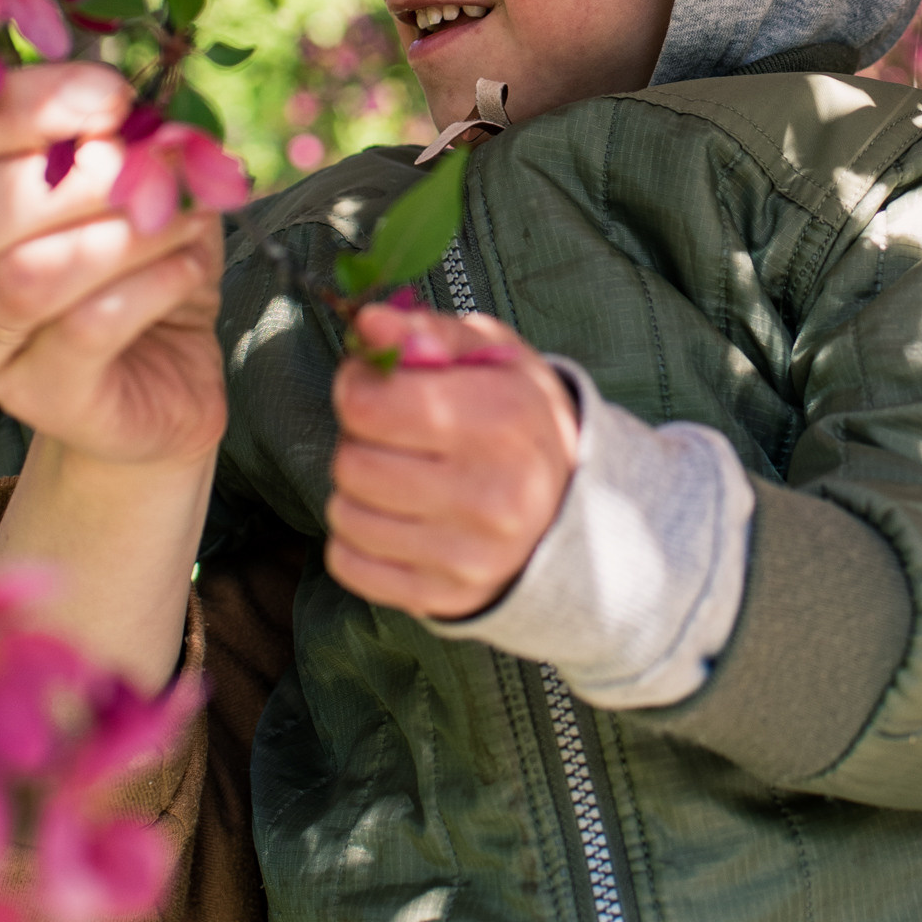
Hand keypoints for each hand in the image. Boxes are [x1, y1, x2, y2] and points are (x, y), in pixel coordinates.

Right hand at [0, 61, 226, 472]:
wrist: (162, 370)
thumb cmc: (128, 258)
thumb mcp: (125, 176)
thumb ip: (111, 134)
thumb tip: (134, 110)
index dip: (18, 107)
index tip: (113, 97)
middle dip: (72, 177)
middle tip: (154, 161)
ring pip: (24, 278)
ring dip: (121, 233)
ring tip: (185, 216)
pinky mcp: (31, 399)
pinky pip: (85, 330)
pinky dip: (150, 285)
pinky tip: (188, 265)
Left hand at [327, 302, 577, 619]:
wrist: (576, 509)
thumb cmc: (519, 419)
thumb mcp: (492, 356)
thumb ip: (427, 330)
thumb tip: (368, 324)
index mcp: (503, 420)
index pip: (369, 406)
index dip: (356, 387)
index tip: (377, 386)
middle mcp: (491, 494)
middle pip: (352, 462)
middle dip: (359, 440)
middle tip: (394, 436)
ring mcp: (469, 554)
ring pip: (345, 514)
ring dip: (357, 491)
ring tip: (399, 476)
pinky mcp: (445, 597)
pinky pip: (347, 564)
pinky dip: (357, 539)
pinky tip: (396, 518)